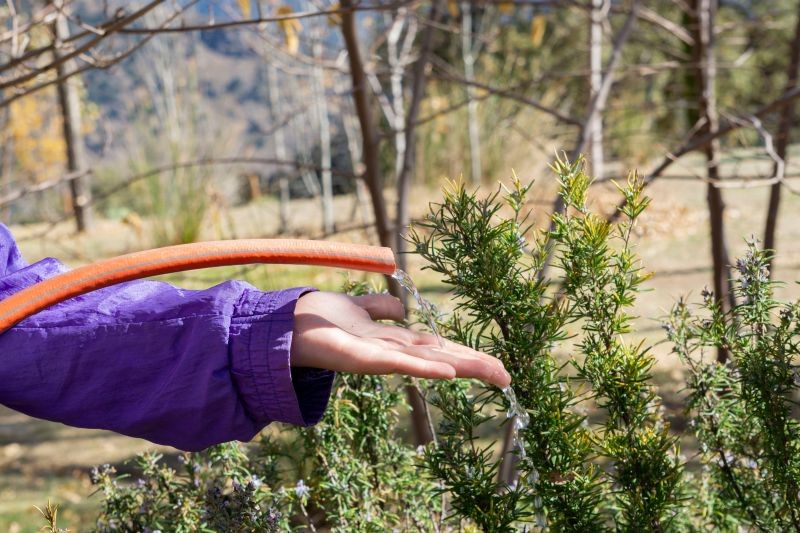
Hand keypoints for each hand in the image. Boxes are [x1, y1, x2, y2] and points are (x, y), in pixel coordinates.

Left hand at [291, 291, 510, 387]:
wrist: (286, 325)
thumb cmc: (321, 319)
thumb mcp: (358, 307)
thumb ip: (379, 308)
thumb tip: (401, 307)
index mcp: (394, 341)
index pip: (438, 348)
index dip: (466, 354)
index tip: (495, 364)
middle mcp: (392, 353)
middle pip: (441, 357)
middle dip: (475, 366)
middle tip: (508, 377)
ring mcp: (380, 359)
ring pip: (429, 362)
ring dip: (462, 368)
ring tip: (494, 374)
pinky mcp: (364, 360)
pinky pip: (399, 364)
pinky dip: (425, 369)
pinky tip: (449, 373)